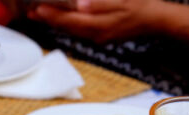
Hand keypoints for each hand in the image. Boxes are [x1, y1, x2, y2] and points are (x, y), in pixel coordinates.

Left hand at [27, 0, 162, 42]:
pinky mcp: (102, 35)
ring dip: (56, 23)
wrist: (157, 20)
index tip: (37, 9)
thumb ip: (100, 4)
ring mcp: (98, 37)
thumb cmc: (142, 6)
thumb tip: (80, 5)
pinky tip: (63, 19)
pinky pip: (79, 31)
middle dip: (48, 20)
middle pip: (66, 28)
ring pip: (71, 31)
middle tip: (31, 12)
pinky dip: (68, 24)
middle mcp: (96, 35)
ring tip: (41, 15)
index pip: (69, 21)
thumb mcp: (122, 1)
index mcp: (99, 25)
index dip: (52, 15)